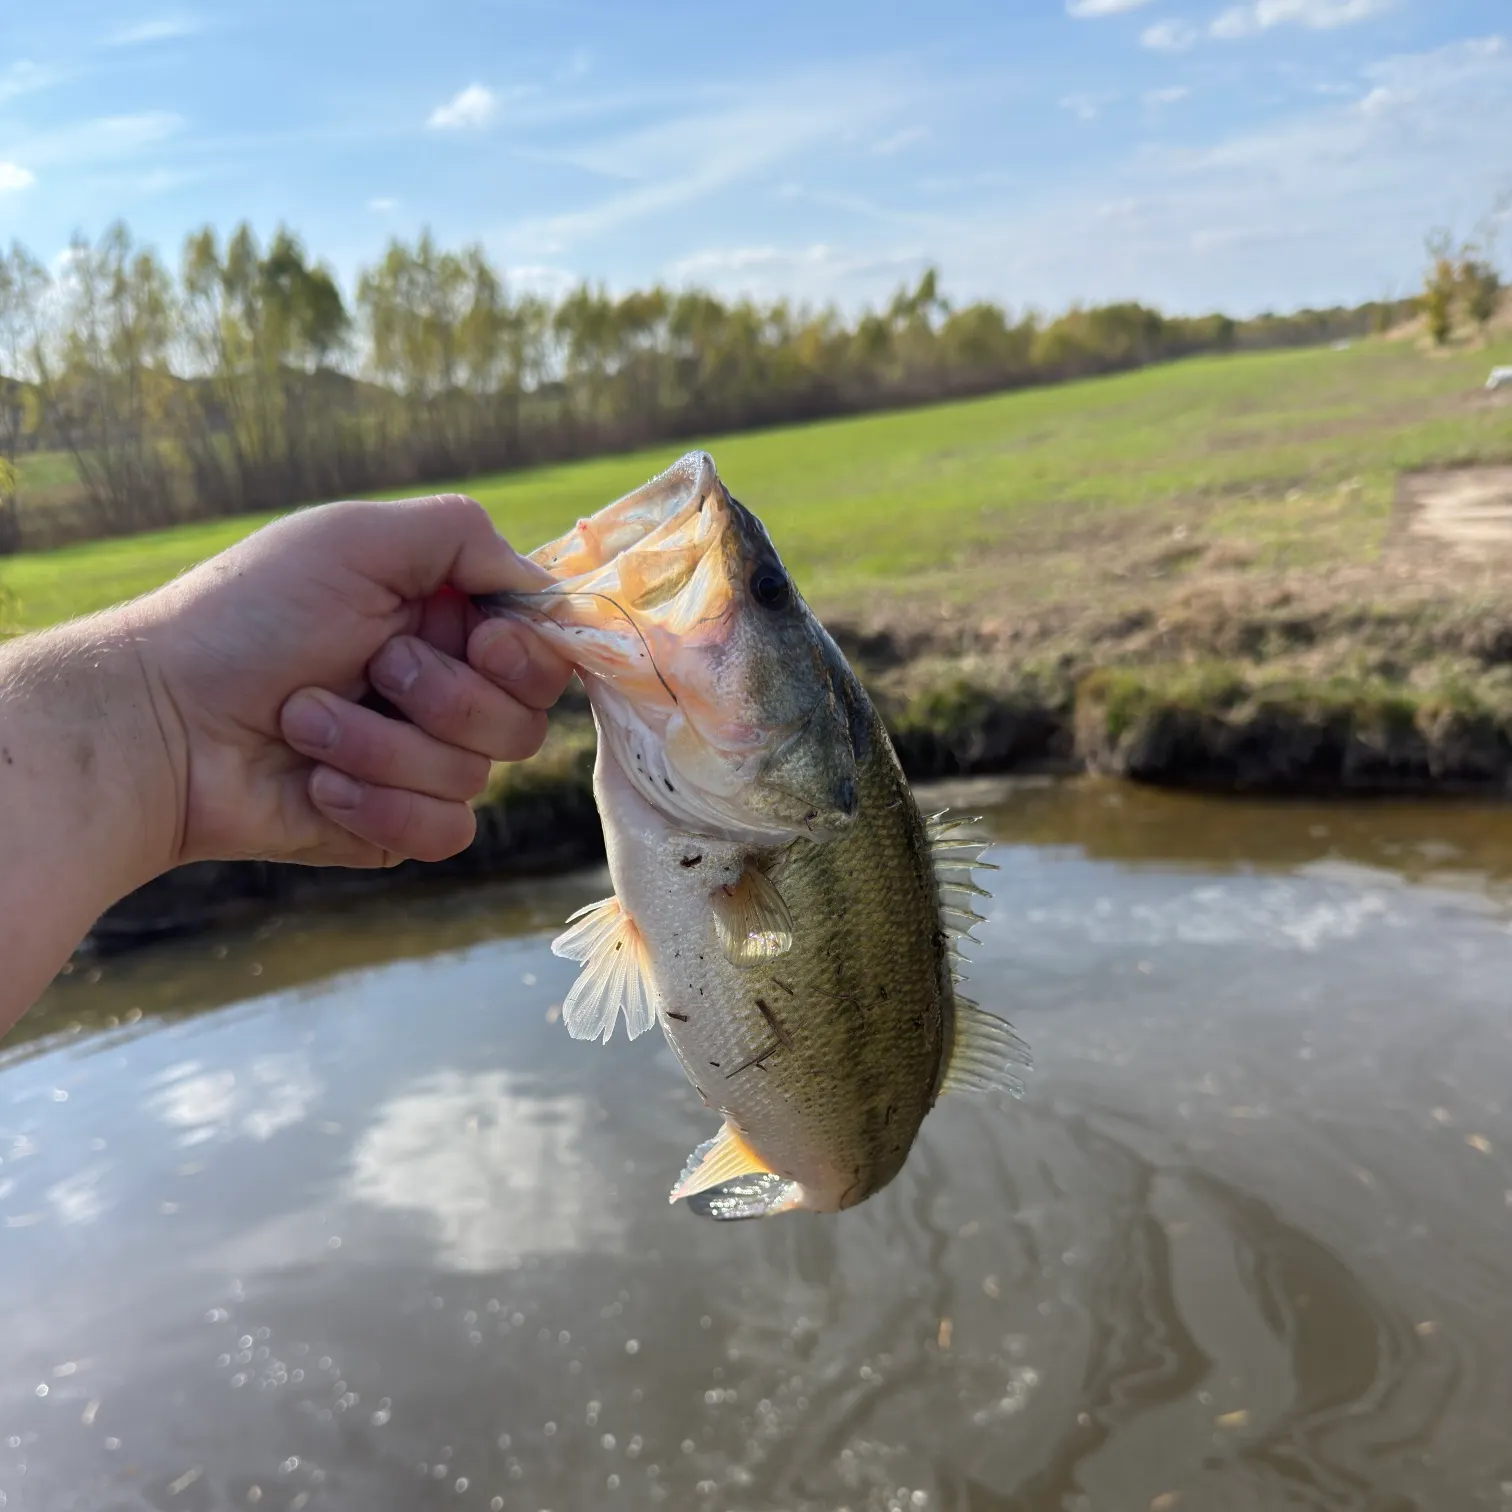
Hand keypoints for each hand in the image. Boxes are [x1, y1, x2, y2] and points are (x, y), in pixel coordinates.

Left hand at [138, 493, 571, 868]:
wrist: (160, 722)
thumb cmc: (248, 617)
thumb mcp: (355, 540)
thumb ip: (463, 536)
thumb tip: (539, 586)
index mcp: (441, 622)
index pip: (541, 651)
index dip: (525, 655)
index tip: (483, 641)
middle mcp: (440, 693)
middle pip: (523, 720)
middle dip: (443, 696)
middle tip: (370, 666)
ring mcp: (419, 764)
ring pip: (476, 776)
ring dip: (381, 745)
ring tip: (302, 720)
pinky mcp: (395, 828)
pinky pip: (446, 832)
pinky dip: (380, 804)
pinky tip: (316, 784)